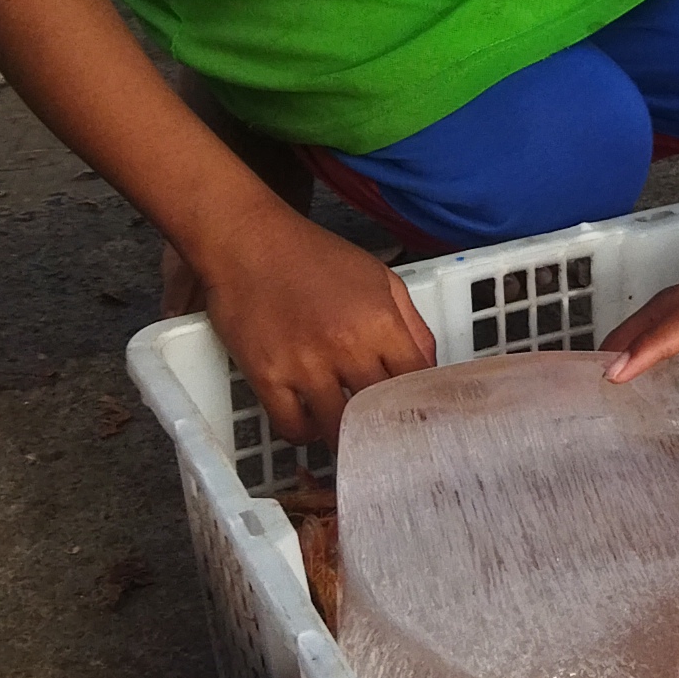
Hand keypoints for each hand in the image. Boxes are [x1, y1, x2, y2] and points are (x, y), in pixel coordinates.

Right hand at [176, 202, 439, 446]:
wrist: (249, 241)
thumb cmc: (316, 256)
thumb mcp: (380, 277)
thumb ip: (412, 324)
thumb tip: (429, 369)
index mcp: (379, 321)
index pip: (415, 382)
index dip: (419, 405)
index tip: (418, 417)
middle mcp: (345, 347)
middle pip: (378, 413)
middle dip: (384, 429)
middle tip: (383, 436)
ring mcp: (303, 365)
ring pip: (336, 429)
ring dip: (344, 436)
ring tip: (346, 434)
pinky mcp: (266, 376)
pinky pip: (291, 427)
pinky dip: (303, 432)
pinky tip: (309, 420)